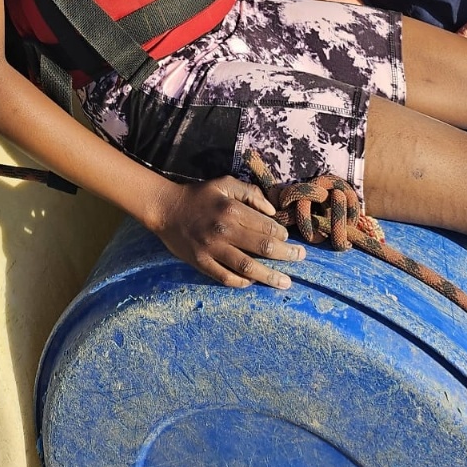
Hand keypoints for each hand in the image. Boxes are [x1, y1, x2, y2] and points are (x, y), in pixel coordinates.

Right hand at [152, 176, 305, 288]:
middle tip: (301, 259)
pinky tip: (253, 283)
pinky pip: (225, 278)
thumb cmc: (199, 195)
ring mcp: (212, 249)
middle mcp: (224, 231)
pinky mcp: (201, 263)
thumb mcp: (225, 184)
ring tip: (285, 283)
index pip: (266, 227)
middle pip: (263, 248)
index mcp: (231, 210)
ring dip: (270, 277)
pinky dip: (242, 283)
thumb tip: (272, 211)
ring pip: (247, 268)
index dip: (283, 236)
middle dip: (286, 255)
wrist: (166, 208)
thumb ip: (250, 193)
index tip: (290, 240)